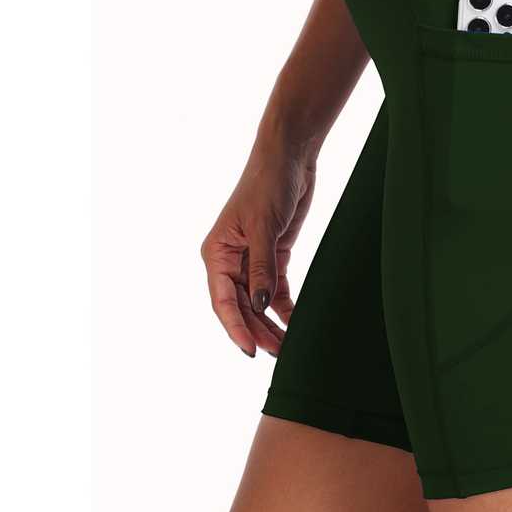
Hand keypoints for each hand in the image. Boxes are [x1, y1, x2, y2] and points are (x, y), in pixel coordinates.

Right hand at [200, 138, 315, 357]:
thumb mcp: (265, 227)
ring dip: (271, 323)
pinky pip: (275, 288)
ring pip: (258, 302)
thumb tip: (262, 307)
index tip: (249, 351)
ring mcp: (252, 258)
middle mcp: (230, 259)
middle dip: (257, 331)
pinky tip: (294, 323)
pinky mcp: (274, 254)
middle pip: (241, 306)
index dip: (235, 328)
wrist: (289, 158)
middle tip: (279, 354)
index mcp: (217, 253)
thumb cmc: (268, 184)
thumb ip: (263, 268)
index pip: (224, 300)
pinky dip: (284, 306)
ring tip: (287, 346)